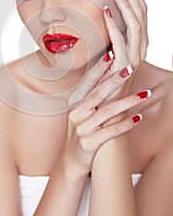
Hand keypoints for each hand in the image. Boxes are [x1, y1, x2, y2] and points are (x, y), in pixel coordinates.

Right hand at [62, 54, 149, 174]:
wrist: (70, 160)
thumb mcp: (82, 111)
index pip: (89, 82)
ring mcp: (81, 129)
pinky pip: (110, 132)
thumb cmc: (80, 131)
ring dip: (127, 102)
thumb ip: (94, 95)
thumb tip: (110, 74)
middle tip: (129, 69)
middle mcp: (76, 113)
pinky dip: (125, 124)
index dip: (100, 68)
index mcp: (74, 102)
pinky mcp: (88, 144)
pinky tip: (137, 118)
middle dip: (115, 80)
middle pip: (98, 94)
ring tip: (143, 95)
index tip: (111, 55)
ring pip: (107, 112)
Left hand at [101, 0, 148, 99]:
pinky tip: (105, 11)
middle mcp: (141, 47)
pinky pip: (121, 41)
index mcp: (139, 41)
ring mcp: (135, 57)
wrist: (100, 99)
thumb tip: (103, 9)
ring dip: (126, 5)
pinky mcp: (124, 66)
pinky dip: (114, 25)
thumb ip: (110, 31)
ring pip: (136, 25)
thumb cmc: (102, 73)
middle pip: (142, 14)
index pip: (141, 12)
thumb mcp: (108, 46)